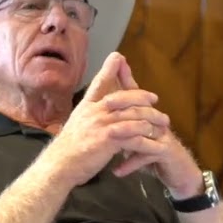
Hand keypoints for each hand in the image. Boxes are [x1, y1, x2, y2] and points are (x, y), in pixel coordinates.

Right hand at [39, 52, 169, 187]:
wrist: (60, 166)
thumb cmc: (69, 148)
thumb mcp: (77, 124)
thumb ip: (89, 113)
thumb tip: (98, 107)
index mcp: (86, 106)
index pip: (98, 81)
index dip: (109, 68)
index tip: (119, 57)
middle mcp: (93, 111)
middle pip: (124, 97)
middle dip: (142, 96)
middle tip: (155, 99)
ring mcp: (100, 124)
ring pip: (132, 115)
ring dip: (151, 118)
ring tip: (162, 122)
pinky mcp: (107, 139)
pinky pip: (132, 134)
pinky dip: (146, 136)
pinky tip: (154, 138)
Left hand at [107, 66, 202, 197]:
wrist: (180, 171)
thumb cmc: (154, 151)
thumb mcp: (139, 134)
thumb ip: (126, 120)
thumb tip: (109, 105)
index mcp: (150, 115)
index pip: (136, 99)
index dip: (121, 96)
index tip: (103, 97)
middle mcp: (157, 122)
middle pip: (140, 111)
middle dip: (121, 110)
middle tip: (104, 110)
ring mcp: (163, 137)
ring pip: (142, 132)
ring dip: (124, 136)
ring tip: (108, 138)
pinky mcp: (166, 153)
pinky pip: (146, 156)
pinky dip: (130, 164)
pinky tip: (116, 171)